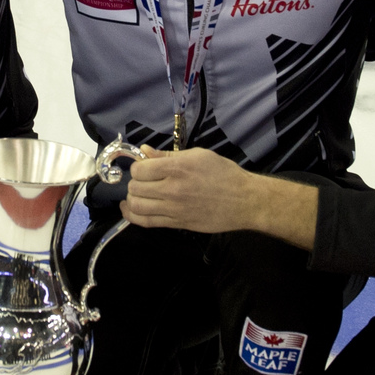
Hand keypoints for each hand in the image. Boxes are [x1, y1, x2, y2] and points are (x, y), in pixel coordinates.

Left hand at [121, 146, 317, 247]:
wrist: (244, 200)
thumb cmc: (223, 174)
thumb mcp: (197, 156)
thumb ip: (167, 156)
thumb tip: (144, 151)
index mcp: (177, 169)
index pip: (140, 170)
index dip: (137, 168)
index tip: (143, 168)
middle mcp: (172, 189)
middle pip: (135, 188)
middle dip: (134, 183)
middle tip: (142, 182)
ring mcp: (174, 209)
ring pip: (137, 206)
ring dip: (131, 200)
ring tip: (136, 195)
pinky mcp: (177, 223)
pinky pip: (146, 222)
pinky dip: (133, 216)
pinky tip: (130, 209)